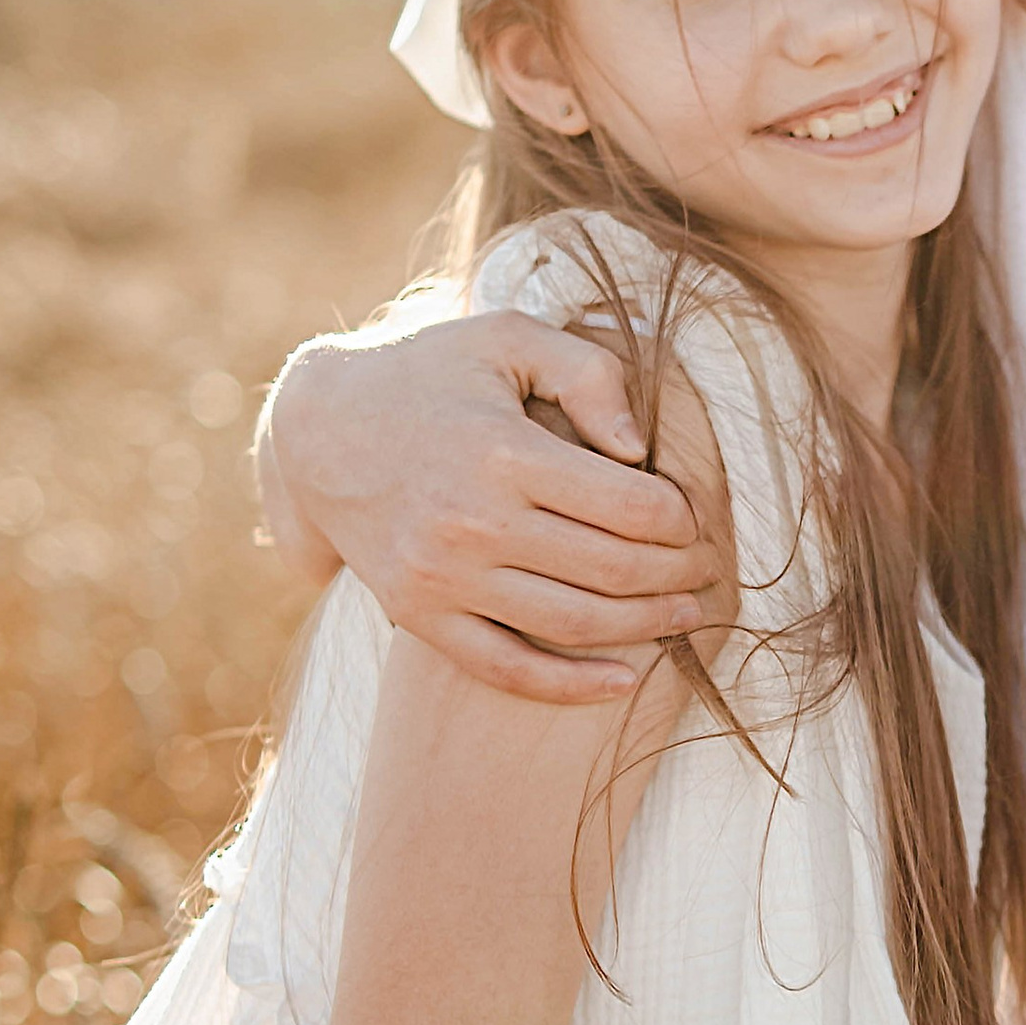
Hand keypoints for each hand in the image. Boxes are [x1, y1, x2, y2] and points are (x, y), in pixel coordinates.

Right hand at [268, 316, 709, 703]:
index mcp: (503, 452)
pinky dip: (573, 687)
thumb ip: (587, 374)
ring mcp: (442, 577)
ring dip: (645, 626)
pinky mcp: (420, 615)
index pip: (629, 507)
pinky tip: (625, 679)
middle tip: (707, 568)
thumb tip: (640, 449)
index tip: (695, 517)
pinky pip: (507, 669)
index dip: (682, 520)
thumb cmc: (431, 374)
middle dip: (677, 574)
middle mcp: (472, 522)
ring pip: (573, 624)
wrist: (318, 430)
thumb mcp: (506, 338)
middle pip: (612, 570)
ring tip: (684, 612)